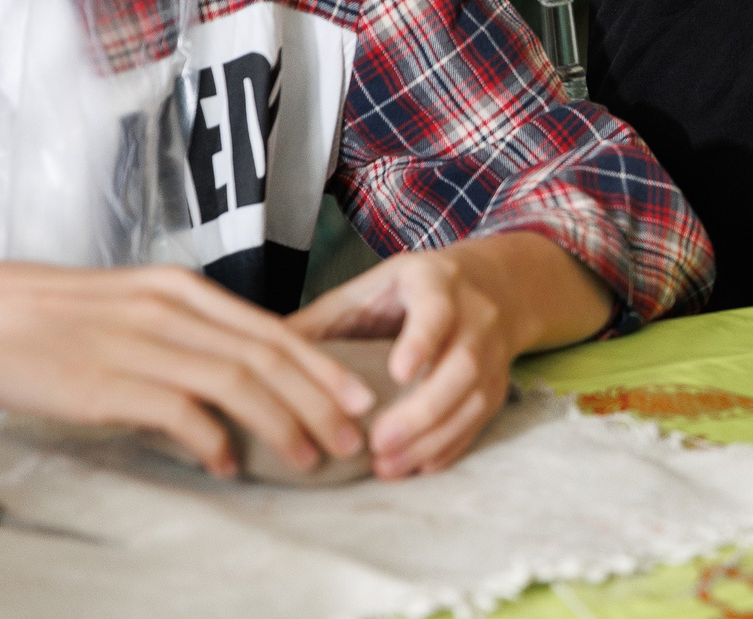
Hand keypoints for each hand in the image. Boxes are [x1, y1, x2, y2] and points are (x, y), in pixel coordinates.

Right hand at [0, 259, 371, 476]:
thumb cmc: (39, 315)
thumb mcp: (124, 304)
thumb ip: (175, 329)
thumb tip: (222, 372)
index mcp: (179, 288)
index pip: (271, 328)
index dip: (321, 365)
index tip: (357, 395)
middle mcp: (171, 309)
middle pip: (269, 356)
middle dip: (320, 400)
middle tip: (351, 437)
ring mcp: (141, 344)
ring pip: (239, 383)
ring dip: (282, 424)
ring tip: (307, 458)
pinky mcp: (107, 381)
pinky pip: (181, 413)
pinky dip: (214, 441)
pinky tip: (229, 465)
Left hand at [290, 232, 612, 477]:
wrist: (493, 285)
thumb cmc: (411, 291)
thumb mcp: (369, 288)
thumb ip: (322, 320)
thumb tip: (254, 354)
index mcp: (437, 284)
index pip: (437, 312)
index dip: (421, 342)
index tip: (397, 372)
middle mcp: (476, 318)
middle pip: (462, 366)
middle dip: (422, 410)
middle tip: (378, 444)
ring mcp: (493, 354)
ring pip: (474, 400)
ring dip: (433, 439)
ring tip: (387, 467)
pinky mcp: (498, 386)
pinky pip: (479, 423)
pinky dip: (449, 449)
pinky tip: (414, 468)